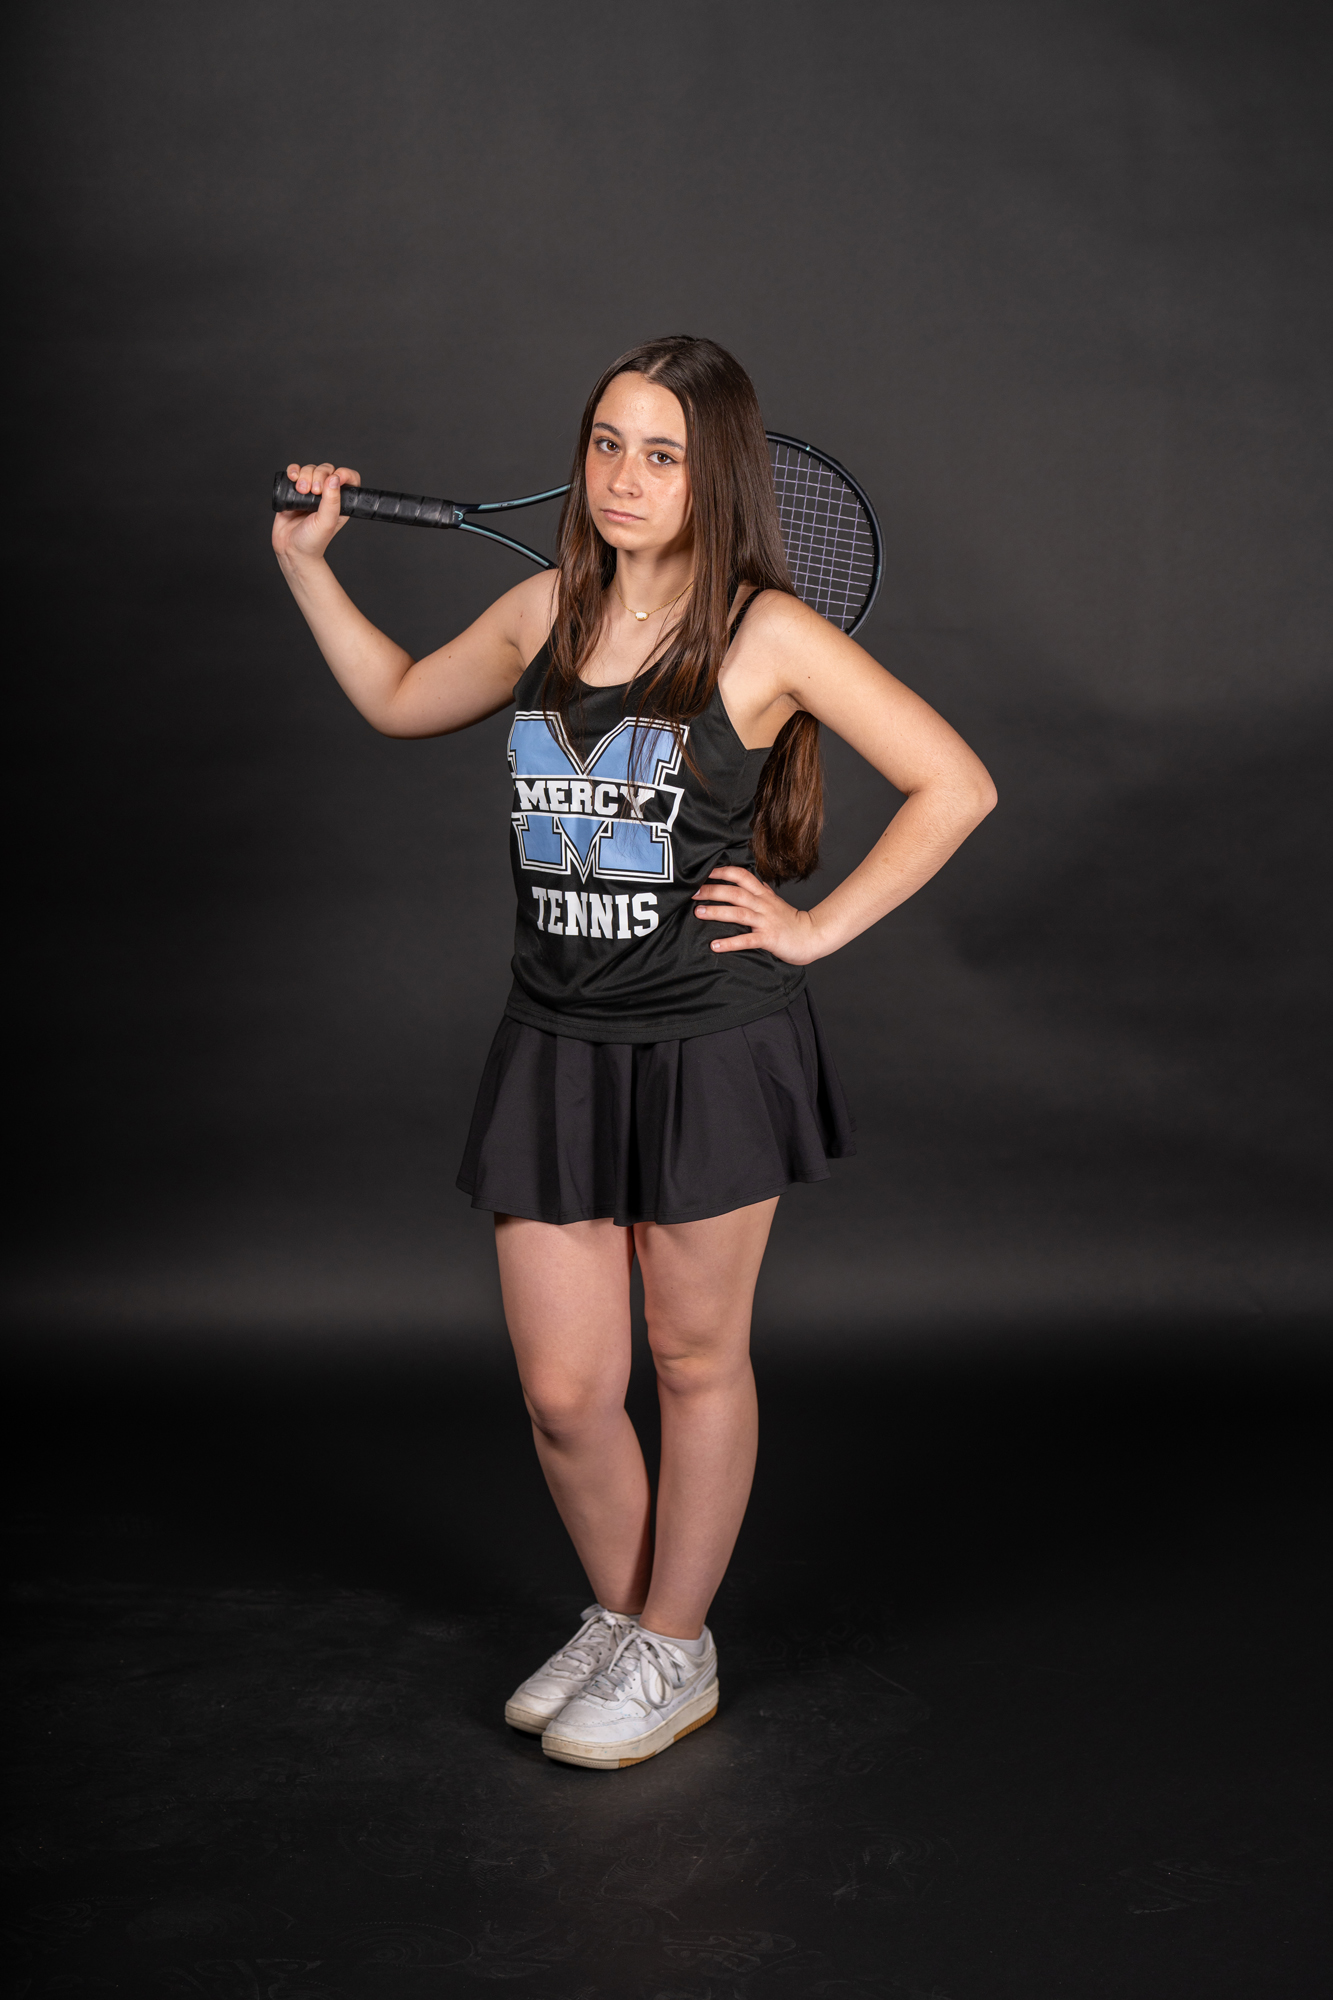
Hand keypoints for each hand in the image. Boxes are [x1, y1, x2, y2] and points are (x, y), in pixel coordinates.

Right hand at [271, 461, 361, 563]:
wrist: (291, 549)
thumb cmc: (312, 541)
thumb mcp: (327, 522)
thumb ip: (332, 501)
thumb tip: (335, 478)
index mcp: (340, 502)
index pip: (349, 479)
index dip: (344, 473)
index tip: (336, 477)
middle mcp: (326, 495)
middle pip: (326, 470)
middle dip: (318, 475)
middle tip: (314, 492)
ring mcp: (310, 492)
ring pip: (310, 469)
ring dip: (304, 474)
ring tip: (301, 490)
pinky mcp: (294, 491)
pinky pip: (295, 472)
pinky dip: (293, 470)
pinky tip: (292, 478)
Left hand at [692, 866, 824, 964]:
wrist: (812, 936)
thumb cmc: (791, 920)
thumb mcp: (774, 900)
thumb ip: (760, 889)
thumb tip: (746, 877)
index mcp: (763, 894)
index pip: (742, 875)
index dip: (723, 871)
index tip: (704, 871)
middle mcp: (763, 905)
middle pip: (735, 892)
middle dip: (712, 890)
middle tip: (692, 892)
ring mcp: (766, 921)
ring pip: (739, 913)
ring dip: (716, 912)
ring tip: (698, 913)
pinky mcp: (769, 939)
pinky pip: (747, 940)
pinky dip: (730, 942)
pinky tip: (715, 945)